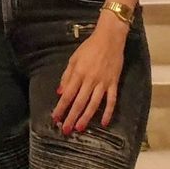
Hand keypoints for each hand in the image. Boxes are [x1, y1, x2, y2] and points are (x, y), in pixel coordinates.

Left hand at [51, 13, 130, 132]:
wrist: (110, 39)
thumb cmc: (89, 48)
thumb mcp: (74, 59)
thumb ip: (66, 76)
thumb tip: (60, 92)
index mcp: (78, 74)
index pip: (68, 95)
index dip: (61, 107)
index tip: (55, 118)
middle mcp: (90, 80)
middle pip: (79, 102)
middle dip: (71, 117)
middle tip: (65, 129)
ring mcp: (103, 83)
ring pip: (94, 104)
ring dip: (86, 117)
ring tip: (80, 128)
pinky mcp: (114, 83)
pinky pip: (112, 100)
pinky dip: (108, 112)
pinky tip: (105, 123)